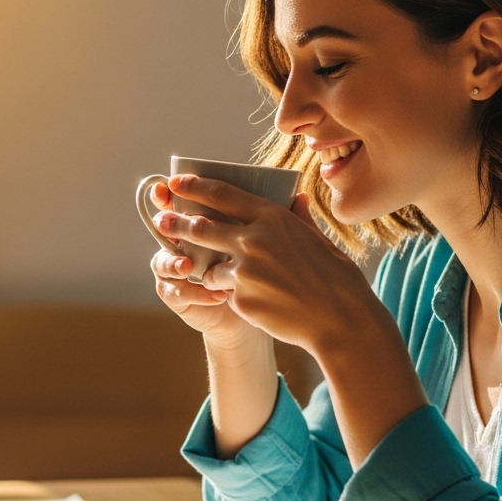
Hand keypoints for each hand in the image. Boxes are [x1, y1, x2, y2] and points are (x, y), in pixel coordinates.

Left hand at [151, 174, 377, 355]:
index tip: (176, 181)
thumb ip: (299, 218)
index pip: (222, 194)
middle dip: (176, 223)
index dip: (194, 186)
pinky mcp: (240, 300)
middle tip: (161, 222)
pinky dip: (232, 298)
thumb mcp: (318, 239)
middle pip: (200, 227)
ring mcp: (244, 272)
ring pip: (208, 268)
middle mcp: (252, 240)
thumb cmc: (335, 278)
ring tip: (222, 280)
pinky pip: (225, 295)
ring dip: (209, 273)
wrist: (340, 319)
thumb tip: (296, 198)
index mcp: (271, 218)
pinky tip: (254, 303)